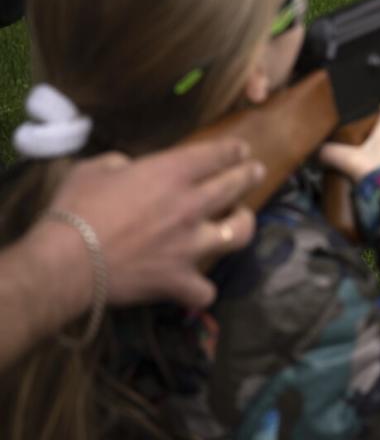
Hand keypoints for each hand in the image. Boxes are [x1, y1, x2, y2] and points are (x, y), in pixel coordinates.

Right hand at [50, 139, 263, 309]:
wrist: (64, 263)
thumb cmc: (74, 210)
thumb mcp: (95, 168)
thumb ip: (121, 163)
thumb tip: (130, 169)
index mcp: (171, 173)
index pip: (217, 155)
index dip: (233, 151)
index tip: (240, 150)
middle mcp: (191, 206)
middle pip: (236, 186)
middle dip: (250, 175)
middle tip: (255, 172)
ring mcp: (191, 245)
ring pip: (239, 233)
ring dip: (243, 224)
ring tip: (241, 220)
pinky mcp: (179, 280)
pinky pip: (206, 289)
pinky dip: (201, 289)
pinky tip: (197, 285)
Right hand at [318, 102, 379, 182]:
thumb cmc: (379, 172)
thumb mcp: (349, 160)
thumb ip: (331, 153)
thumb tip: (316, 151)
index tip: (372, 110)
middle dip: (372, 137)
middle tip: (355, 142)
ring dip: (375, 156)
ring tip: (357, 163)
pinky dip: (378, 172)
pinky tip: (365, 179)